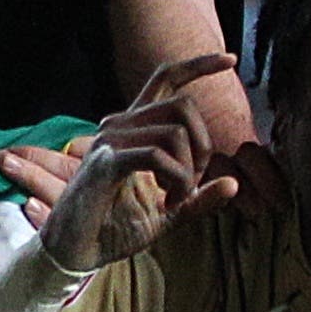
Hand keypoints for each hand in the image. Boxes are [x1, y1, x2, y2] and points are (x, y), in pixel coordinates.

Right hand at [36, 54, 269, 259]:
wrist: (75, 252)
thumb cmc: (114, 228)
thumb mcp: (168, 213)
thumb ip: (199, 198)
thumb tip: (234, 184)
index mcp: (134, 128)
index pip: (166, 79)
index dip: (199, 66)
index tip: (230, 59)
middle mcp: (120, 125)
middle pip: (183, 105)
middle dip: (203, 145)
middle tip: (193, 182)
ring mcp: (111, 142)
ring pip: (174, 132)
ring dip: (188, 172)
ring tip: (175, 198)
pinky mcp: (106, 163)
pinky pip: (156, 155)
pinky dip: (176, 180)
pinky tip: (168, 202)